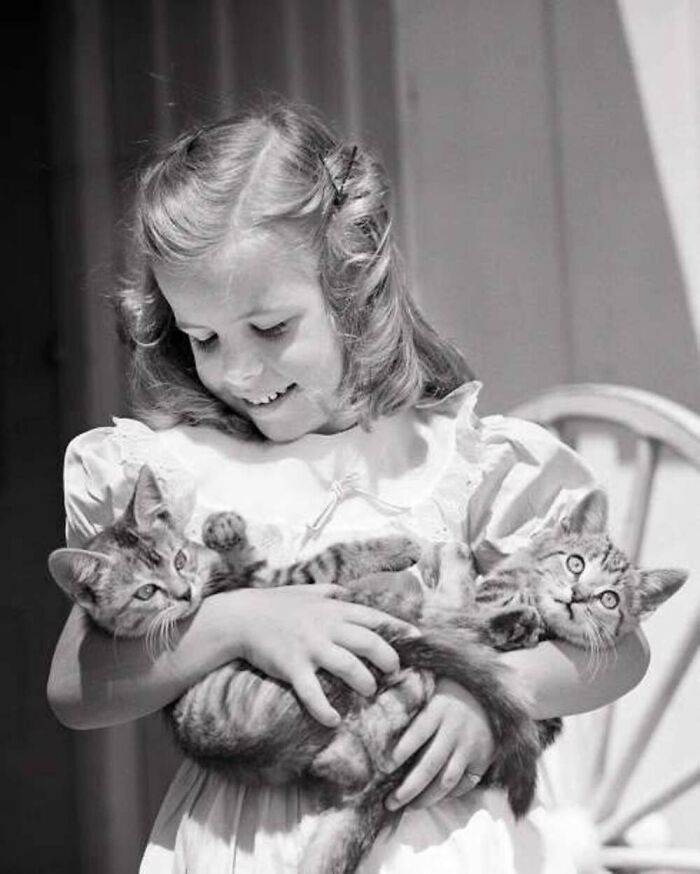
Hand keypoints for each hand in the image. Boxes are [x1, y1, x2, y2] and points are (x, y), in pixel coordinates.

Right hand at [228, 584, 416, 727]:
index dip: (398, 628)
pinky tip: (334, 720)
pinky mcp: (293, 667)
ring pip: (349, 667)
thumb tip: (347, 592)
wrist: (242, 618)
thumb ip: (330, 592)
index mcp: (334, 609)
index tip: (417, 638)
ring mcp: (311, 647)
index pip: (374, 618)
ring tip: (369, 692)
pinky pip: (313, 693)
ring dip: (364, 682)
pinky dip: (324, 709)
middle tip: (393, 671)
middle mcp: (327, 627)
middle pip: (370, 643)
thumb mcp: (307, 591)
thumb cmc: (276, 604)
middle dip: (388, 659)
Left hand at [385, 678, 493, 809]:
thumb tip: (380, 706)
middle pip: (429, 765)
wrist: (495, 695)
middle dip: (408, 788)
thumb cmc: (453, 690)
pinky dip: (449, 795)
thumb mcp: (433, 686)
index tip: (384, 767)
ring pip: (446, 780)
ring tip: (409, 807)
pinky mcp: (483, 760)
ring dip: (427, 798)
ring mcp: (470, 747)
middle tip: (390, 802)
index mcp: (439, 709)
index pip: (418, 733)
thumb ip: (412, 699)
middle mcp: (455, 730)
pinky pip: (464, 784)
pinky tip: (434, 798)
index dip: (401, 751)